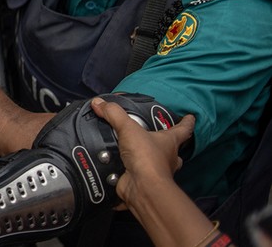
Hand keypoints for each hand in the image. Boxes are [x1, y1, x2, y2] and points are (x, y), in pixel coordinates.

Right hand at [90, 97, 194, 211]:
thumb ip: (114, 114)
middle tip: (156, 138)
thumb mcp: (128, 129)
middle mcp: (166, 158)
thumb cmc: (146, 157)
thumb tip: (99, 103)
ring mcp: (155, 172)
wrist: (141, 188)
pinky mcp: (142, 182)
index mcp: (169, 142)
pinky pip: (136, 176)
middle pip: (171, 150)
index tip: (191, 117)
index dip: (187, 122)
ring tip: (130, 150)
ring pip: (156, 164)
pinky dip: (128, 173)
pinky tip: (116, 168)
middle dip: (166, 145)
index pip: (183, 130)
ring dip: (145, 158)